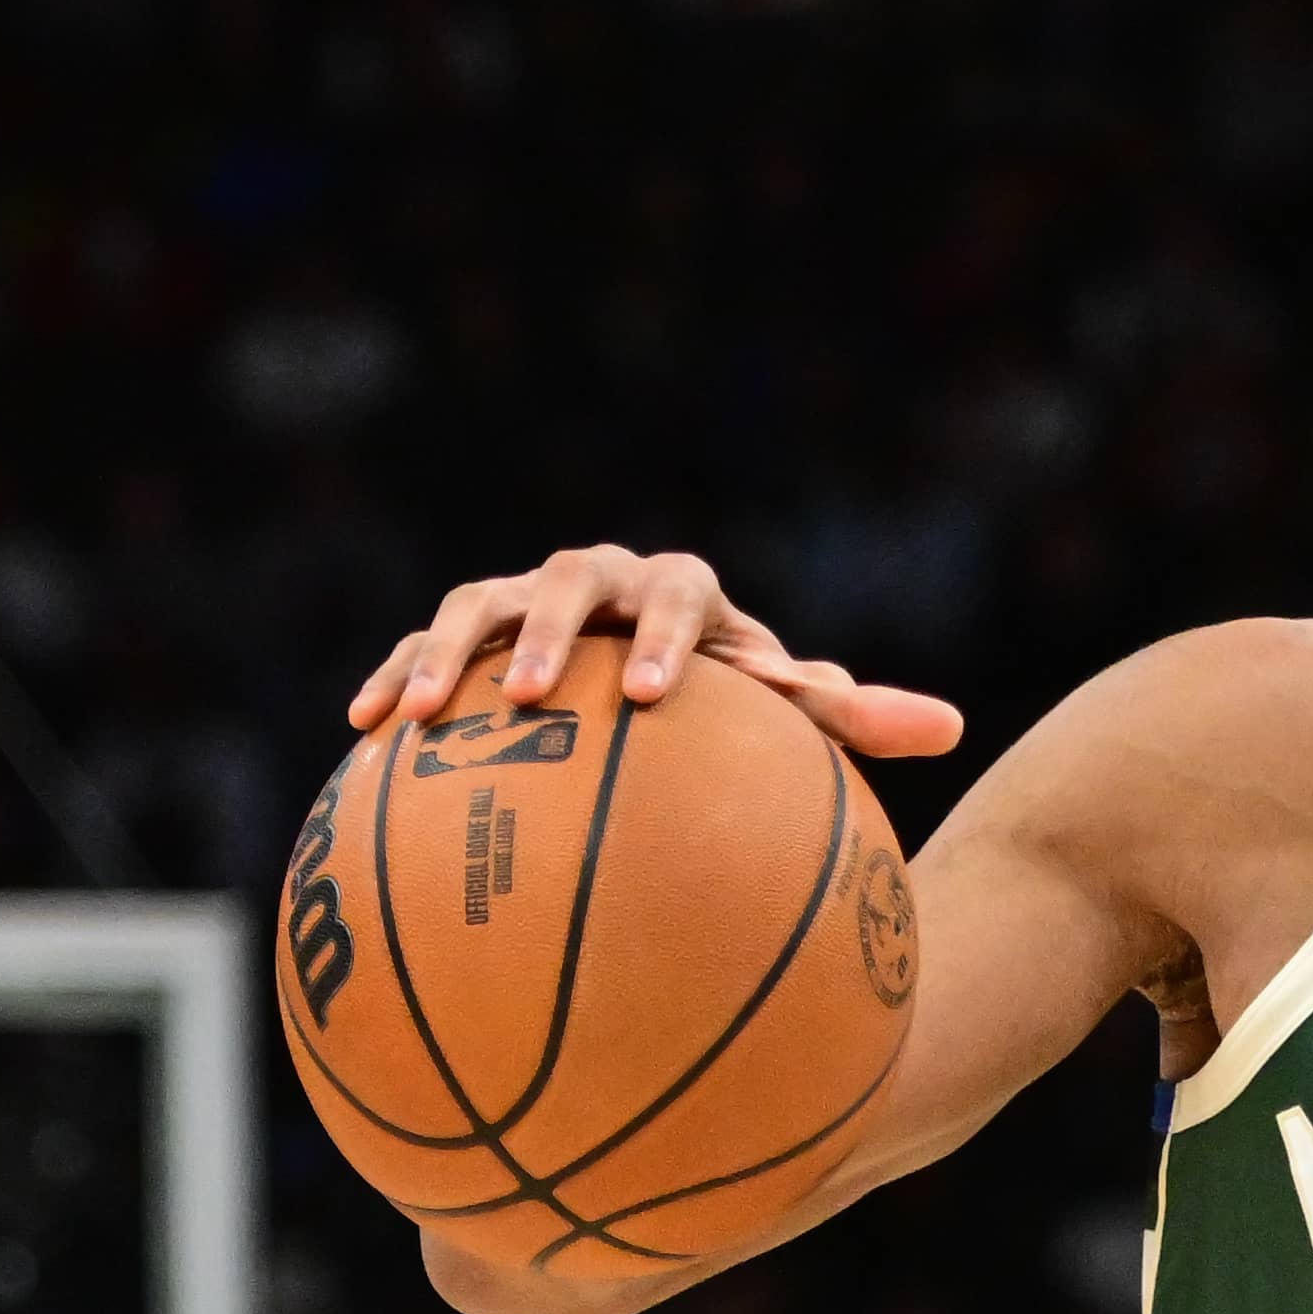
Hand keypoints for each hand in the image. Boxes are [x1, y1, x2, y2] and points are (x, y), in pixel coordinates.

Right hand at [343, 545, 965, 757]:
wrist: (654, 688)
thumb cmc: (731, 710)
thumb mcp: (789, 719)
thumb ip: (854, 719)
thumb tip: (952, 730)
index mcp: (681, 590)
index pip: (680, 591)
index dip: (667, 634)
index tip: (656, 696)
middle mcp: (597, 580)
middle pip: (563, 583)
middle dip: (543, 634)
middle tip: (527, 698)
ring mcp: (521, 601)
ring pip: (473, 606)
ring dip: (444, 654)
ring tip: (414, 716)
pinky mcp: (463, 638)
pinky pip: (418, 652)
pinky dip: (391, 681)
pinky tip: (360, 733)